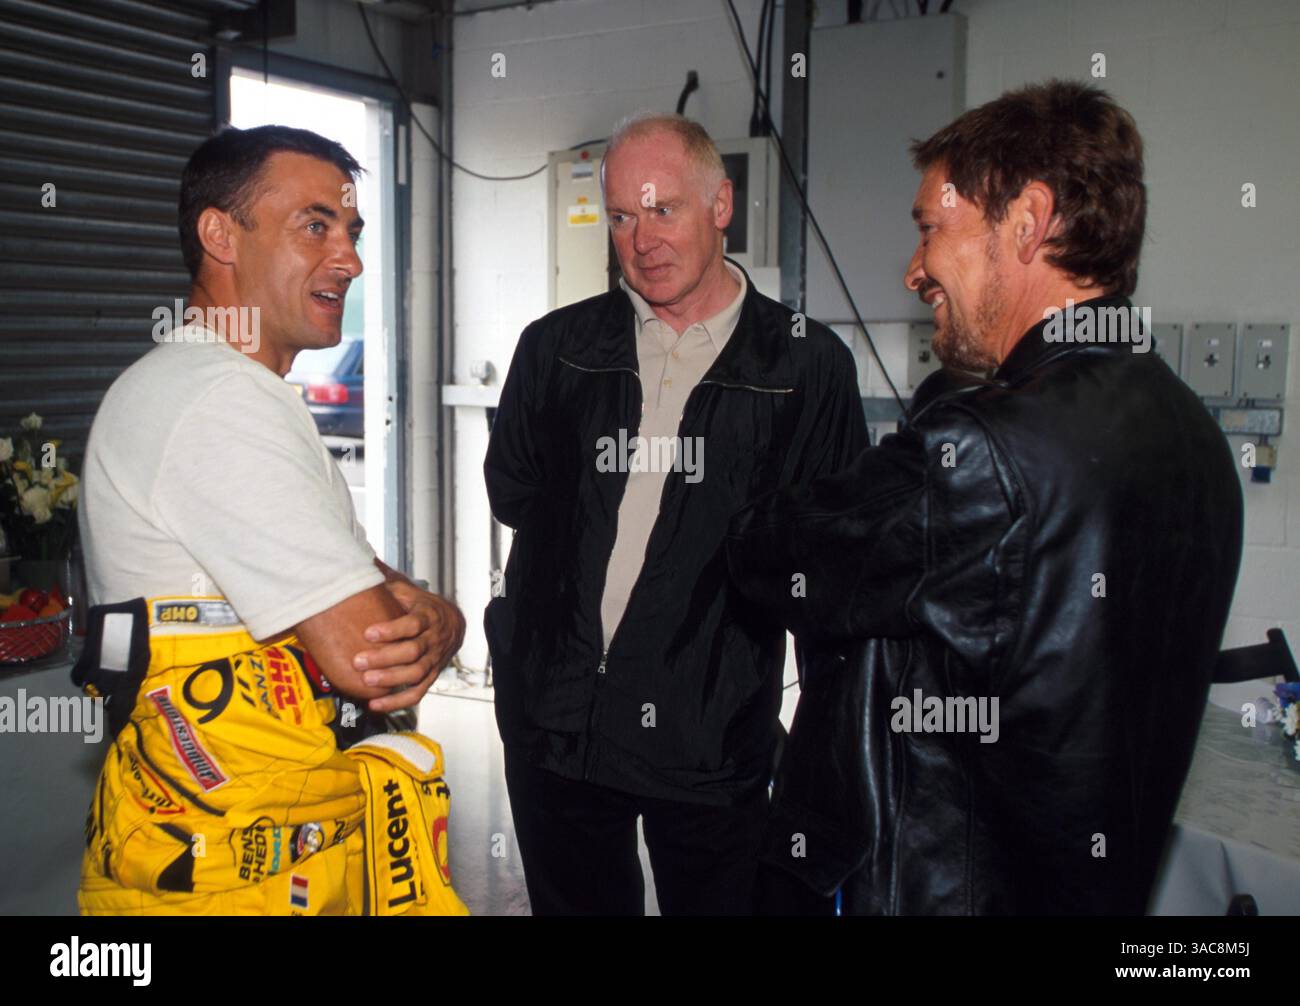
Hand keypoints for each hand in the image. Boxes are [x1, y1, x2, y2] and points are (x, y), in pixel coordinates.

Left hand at [353, 580, 465, 712]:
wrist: (453, 624)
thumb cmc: (422, 605)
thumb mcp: (407, 589)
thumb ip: (385, 581)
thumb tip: (360, 560)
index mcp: (428, 616)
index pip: (412, 624)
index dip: (391, 630)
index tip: (368, 633)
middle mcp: (433, 640)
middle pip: (412, 652)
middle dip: (385, 658)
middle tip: (359, 661)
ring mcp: (433, 660)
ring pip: (415, 674)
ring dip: (390, 679)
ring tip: (366, 682)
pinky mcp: (431, 676)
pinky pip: (417, 693)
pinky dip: (397, 701)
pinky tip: (375, 704)